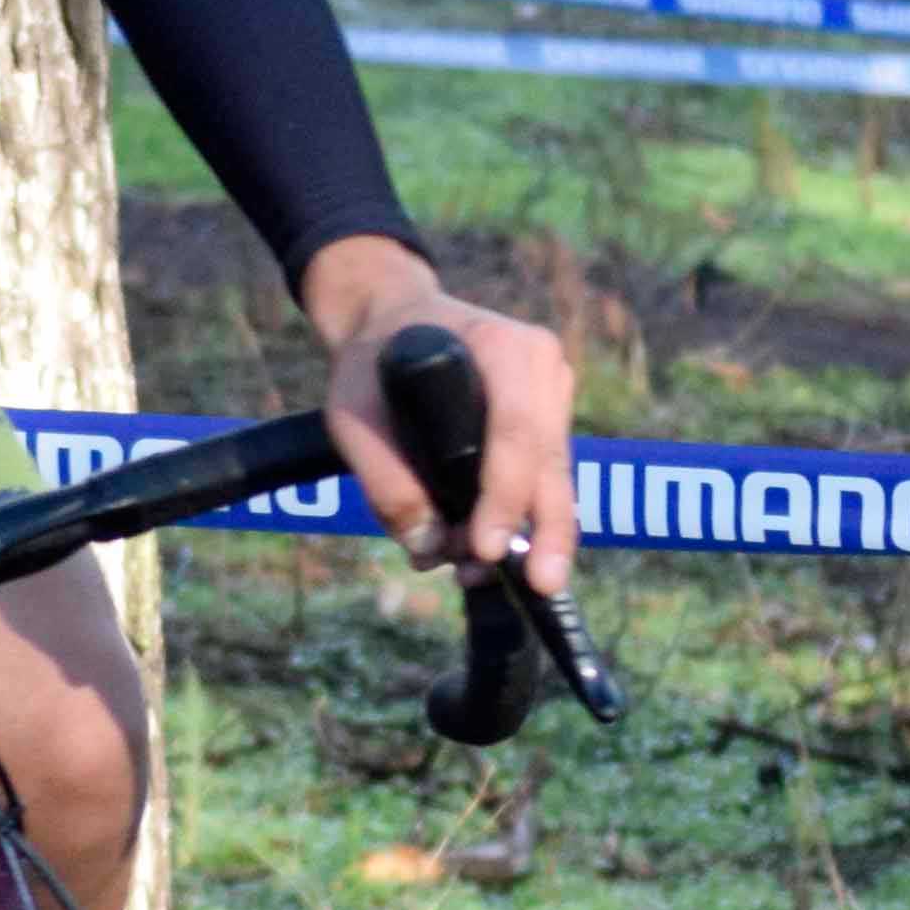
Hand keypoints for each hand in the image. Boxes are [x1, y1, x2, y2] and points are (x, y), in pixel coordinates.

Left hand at [297, 241, 580, 588]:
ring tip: (479, 574)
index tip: (488, 547)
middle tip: (542, 587)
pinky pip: (545, 475)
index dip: (506, 497)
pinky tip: (488, 551)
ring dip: (528, 533)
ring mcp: (553, 389)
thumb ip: (386, 482)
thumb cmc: (370, 367)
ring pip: (555, 477)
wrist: (391, 322)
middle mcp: (541, 364)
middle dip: (545, 531)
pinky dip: (522, 516)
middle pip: (551, 461)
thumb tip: (430, 548)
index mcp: (500, 347)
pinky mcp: (551, 416)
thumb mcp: (353, 417)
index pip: (517, 433)